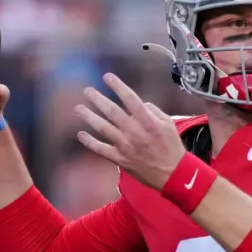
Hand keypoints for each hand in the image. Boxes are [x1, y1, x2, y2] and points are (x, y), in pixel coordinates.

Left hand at [75, 73, 186, 189]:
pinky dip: (90, 142)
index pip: (130, 99)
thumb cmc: (171, 147)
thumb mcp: (168, 124)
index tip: (107, 77)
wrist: (172, 174)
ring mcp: (125, 146)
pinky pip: (101, 149)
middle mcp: (134, 132)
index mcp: (148, 121)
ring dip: (89, 117)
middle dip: (98, 99)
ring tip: (79, 108)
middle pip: (112, 111)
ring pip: (103, 128)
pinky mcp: (120, 159)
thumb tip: (140, 104)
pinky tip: (81, 134)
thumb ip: (153, 111)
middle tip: (87, 91)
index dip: (118, 86)